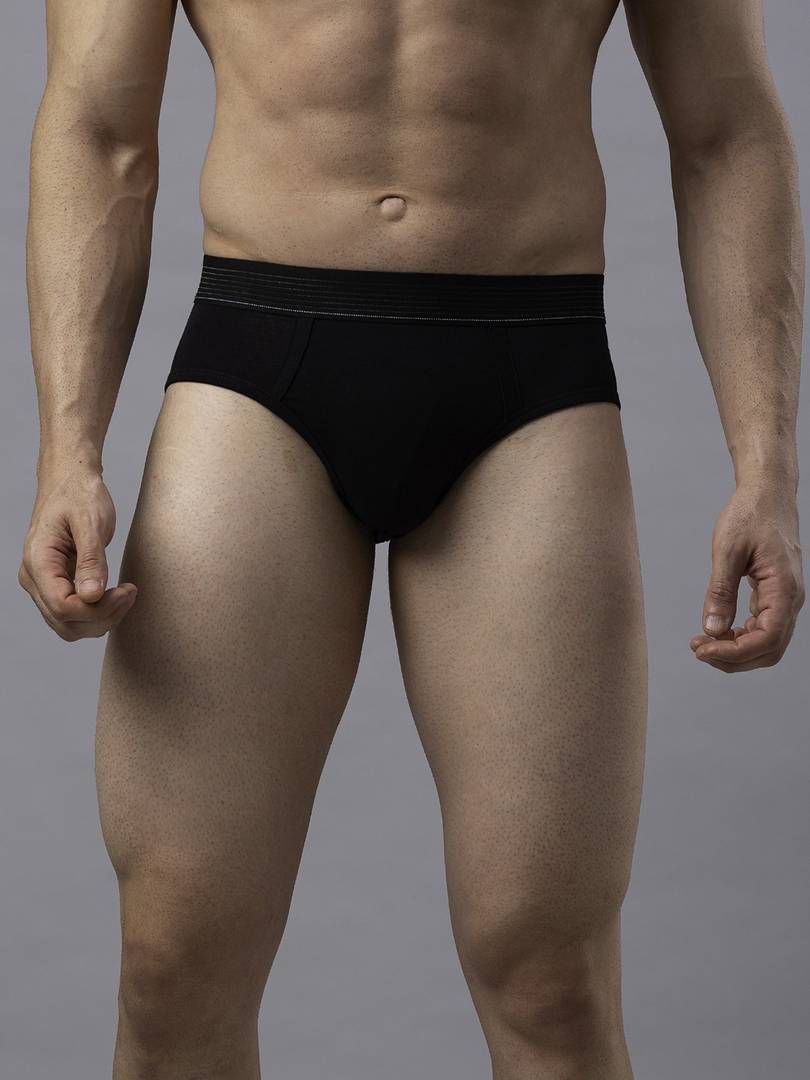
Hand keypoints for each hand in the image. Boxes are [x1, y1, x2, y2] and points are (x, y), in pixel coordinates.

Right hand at [18, 466, 136, 640]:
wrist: (70, 481)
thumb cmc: (79, 495)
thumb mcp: (90, 521)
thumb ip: (90, 560)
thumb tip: (91, 596)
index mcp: (38, 561)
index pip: (62, 607)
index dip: (97, 609)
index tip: (126, 591)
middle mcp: (34, 578)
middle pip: (65, 623)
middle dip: (102, 618)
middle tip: (130, 594)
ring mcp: (43, 584)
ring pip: (69, 626)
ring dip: (101, 619)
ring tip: (126, 594)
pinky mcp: (56, 585)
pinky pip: (73, 615)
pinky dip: (97, 613)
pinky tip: (116, 595)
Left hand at [690, 481, 804, 671]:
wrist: (767, 495)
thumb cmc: (750, 516)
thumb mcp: (728, 551)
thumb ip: (720, 592)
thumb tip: (712, 628)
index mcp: (784, 589)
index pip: (767, 638)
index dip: (735, 652)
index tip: (703, 649)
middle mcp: (790, 599)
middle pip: (769, 650)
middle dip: (732, 658)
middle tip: (697, 649)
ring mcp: (785, 600)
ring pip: (767, 643)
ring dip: (735, 650)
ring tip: (702, 643)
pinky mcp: (775, 597)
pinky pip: (762, 629)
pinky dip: (740, 637)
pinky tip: (716, 630)